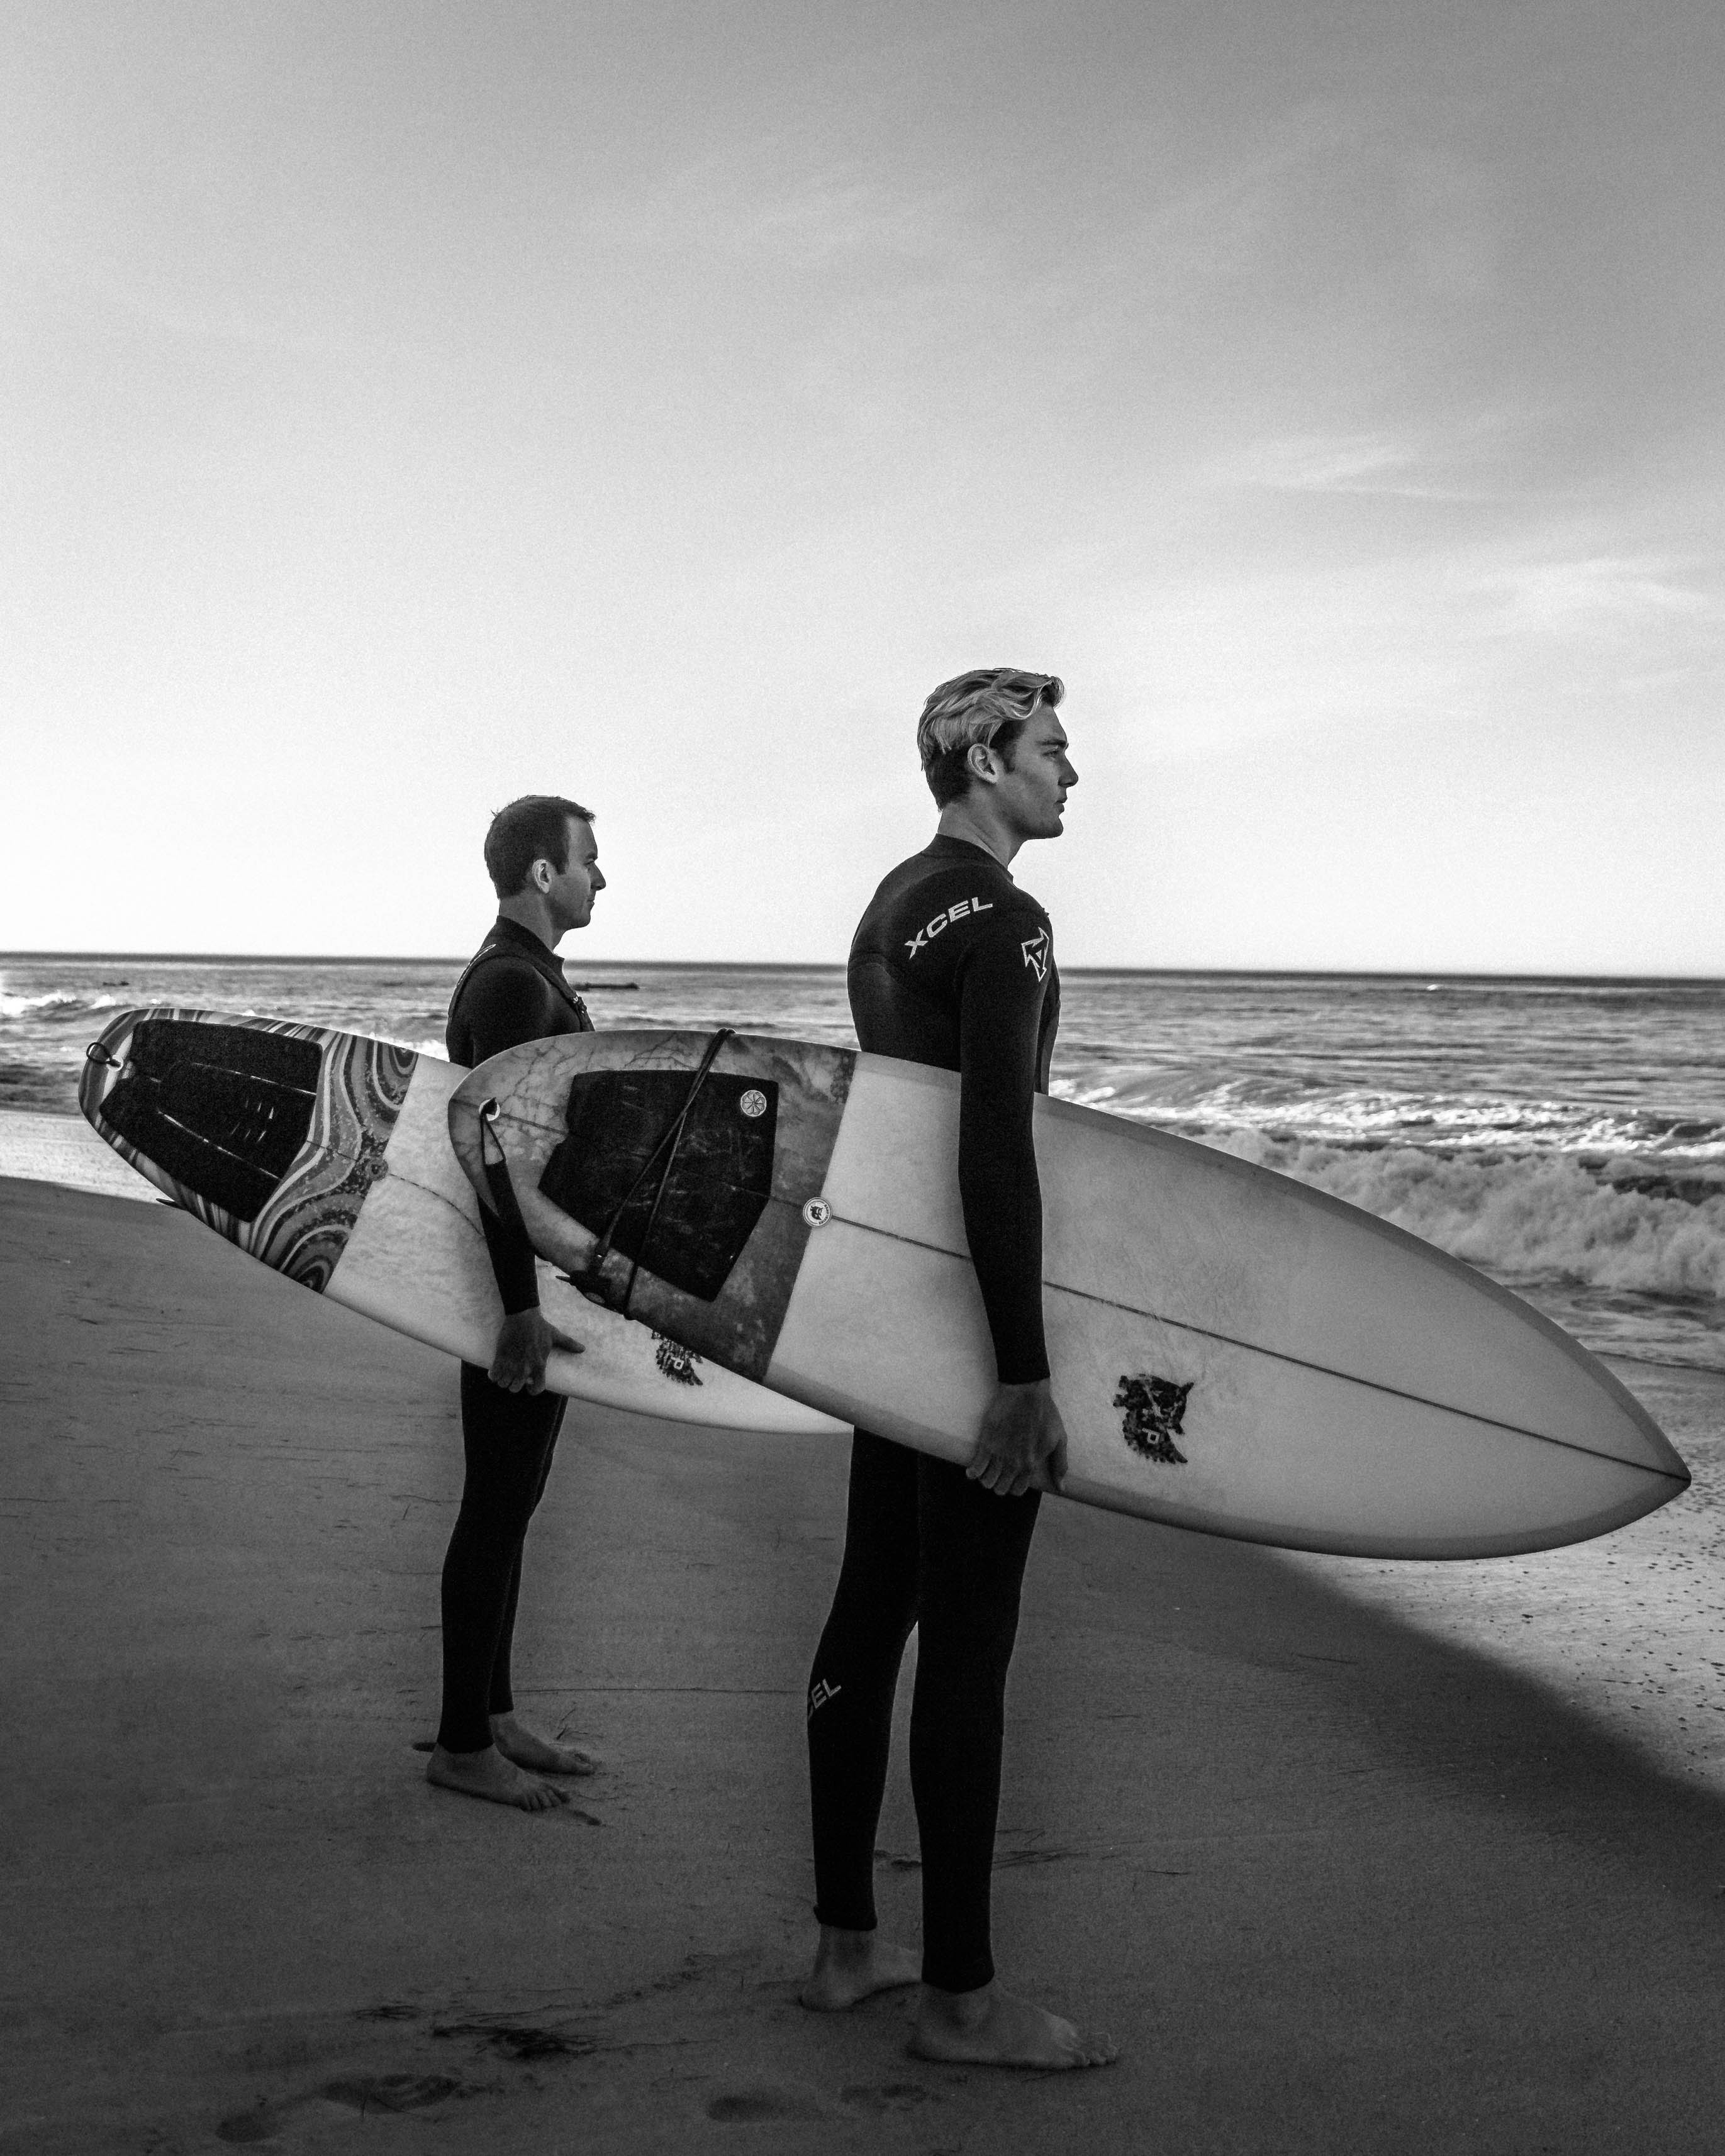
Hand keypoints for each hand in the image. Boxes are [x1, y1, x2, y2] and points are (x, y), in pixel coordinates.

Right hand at [488, 1309, 583, 1393]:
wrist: (523, 1315)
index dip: (533, 1389)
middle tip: (514, 1375)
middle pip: (515, 1388)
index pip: (537, 1388)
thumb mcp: (555, 1336)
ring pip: (503, 1383)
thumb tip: (582, 1349)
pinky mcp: (500, 1356)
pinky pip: (493, 1375)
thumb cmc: (540, 1326)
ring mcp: (511, 1363)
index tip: (530, 1384)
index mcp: (539, 1364)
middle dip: (514, 1384)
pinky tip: (495, 1369)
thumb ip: (568, 1345)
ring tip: (505, 1371)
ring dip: (503, 1380)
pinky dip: (493, 1374)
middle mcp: (524, 1367)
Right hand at [966, 1378, 1067, 1497]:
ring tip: (986, 1471)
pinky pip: (975, 1468)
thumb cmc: (1045, 1413)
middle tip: (998, 1474)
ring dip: (985, 1479)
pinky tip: (972, 1470)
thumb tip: (1061, 1487)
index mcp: (1032, 1464)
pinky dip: (972, 1472)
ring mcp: (999, 1455)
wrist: (1026, 1392)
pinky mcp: (986, 1443)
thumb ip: (1059, 1465)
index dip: (1014, 1486)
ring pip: (987, 1482)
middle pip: (1001, 1489)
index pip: (1018, 1490)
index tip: (1011, 1478)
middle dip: (999, 1484)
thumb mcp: (1059, 1439)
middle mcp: (1014, 1464)